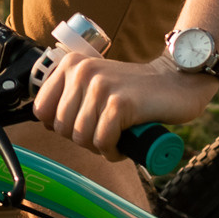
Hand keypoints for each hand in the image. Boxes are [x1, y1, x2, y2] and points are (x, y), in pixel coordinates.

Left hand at [31, 48, 218, 161]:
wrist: (177, 81)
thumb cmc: (136, 90)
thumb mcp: (95, 84)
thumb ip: (71, 96)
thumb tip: (47, 124)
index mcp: (71, 65)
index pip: (41, 110)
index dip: (59, 126)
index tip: (81, 126)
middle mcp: (81, 72)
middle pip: (61, 128)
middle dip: (82, 139)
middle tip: (104, 134)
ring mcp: (100, 86)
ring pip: (81, 137)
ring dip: (100, 147)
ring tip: (116, 138)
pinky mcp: (119, 103)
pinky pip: (103, 142)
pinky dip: (113, 151)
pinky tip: (124, 144)